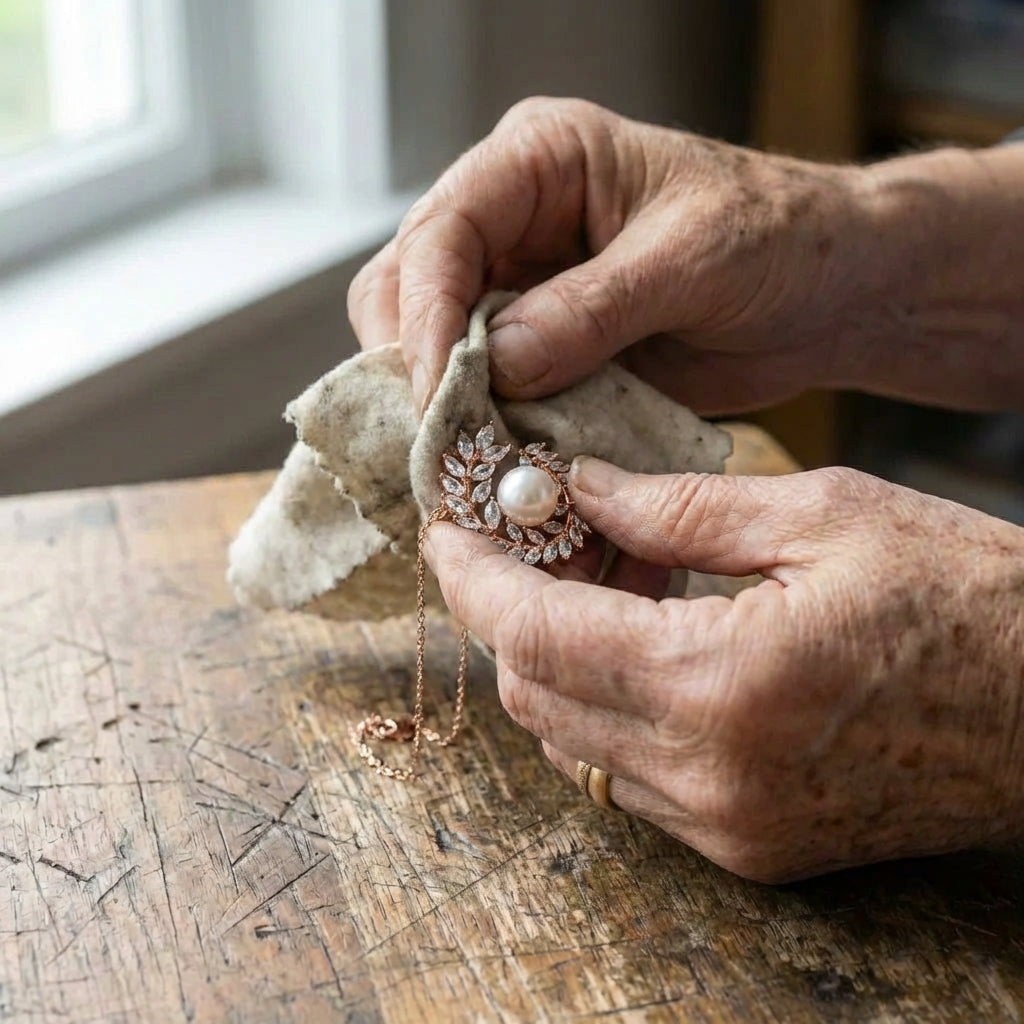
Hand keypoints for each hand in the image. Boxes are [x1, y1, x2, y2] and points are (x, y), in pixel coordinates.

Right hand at [348, 97, 872, 415]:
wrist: (828, 294)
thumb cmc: (778, 239)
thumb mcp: (690, 260)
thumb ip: (591, 309)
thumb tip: (497, 364)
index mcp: (540, 161)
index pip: (443, 230)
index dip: (426, 314)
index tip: (435, 392)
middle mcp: (514, 222)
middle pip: (411, 288)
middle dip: (415, 366)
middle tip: (438, 439)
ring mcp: (523, 290)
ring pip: (437, 348)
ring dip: (445, 407)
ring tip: (464, 461)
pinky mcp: (542, 351)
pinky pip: (488, 393)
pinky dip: (487, 431)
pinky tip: (497, 465)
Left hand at [424, 461, 1023, 881]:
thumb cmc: (967, 599)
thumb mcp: (822, 514)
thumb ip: (676, 506)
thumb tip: (576, 489)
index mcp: (721, 683)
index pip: (535, 635)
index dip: (472, 580)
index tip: (448, 534)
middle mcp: (709, 777)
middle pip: (535, 694)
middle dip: (506, 613)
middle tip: (526, 540)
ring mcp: (726, 826)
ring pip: (570, 741)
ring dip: (553, 658)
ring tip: (593, 579)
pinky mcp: (748, 845)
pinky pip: (625, 774)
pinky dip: (604, 705)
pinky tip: (640, 641)